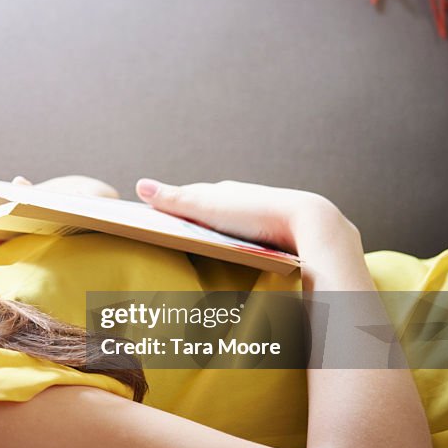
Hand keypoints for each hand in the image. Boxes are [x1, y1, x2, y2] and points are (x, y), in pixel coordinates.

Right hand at [134, 178, 357, 256]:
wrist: (308, 226)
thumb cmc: (256, 213)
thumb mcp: (208, 207)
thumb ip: (174, 199)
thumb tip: (139, 185)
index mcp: (227, 193)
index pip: (194, 197)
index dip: (177, 208)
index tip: (159, 220)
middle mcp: (245, 203)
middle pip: (216, 213)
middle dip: (199, 224)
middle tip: (177, 239)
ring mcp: (263, 221)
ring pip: (236, 230)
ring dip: (222, 240)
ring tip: (205, 256)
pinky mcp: (277, 239)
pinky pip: (253, 244)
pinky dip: (242, 251)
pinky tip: (238, 263)